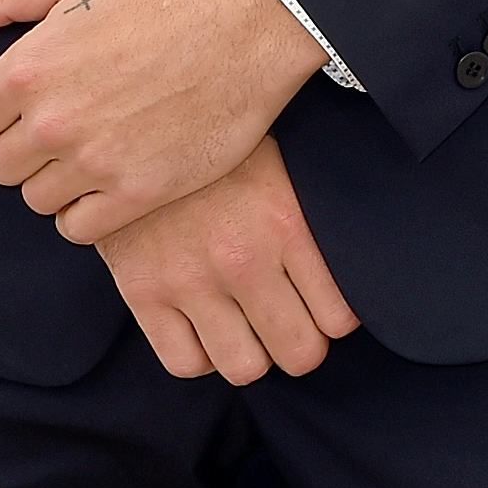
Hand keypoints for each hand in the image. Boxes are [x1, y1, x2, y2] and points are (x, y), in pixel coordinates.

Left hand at [0, 0, 328, 243]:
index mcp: (27, 69)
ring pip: (37, 200)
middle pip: (1, 167)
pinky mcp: (135, 193)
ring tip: (89, 153)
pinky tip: (107, 182)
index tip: (21, 109)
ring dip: (56, 182)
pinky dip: (85, 212)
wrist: (245, 27)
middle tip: (62, 129)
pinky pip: (79, 228)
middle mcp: (51, 122)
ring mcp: (93, 162)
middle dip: (24, 150)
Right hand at [99, 137, 359, 384]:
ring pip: (245, 367)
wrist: (134, 120)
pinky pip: (187, 364)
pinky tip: (204, 324)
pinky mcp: (143, 291)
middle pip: (299, 353)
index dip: (335, 318)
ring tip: (245, 322)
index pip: (338, 317)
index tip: (323, 305)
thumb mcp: (278, 160)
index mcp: (284, 221)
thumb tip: (354, 255)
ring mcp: (190, 278)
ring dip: (251, 351)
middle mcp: (242, 257)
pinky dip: (201, 354)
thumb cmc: (217, 141)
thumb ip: (309, 213)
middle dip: (299, 341)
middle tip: (288, 319)